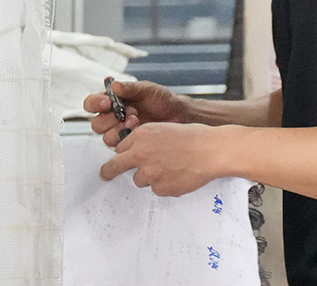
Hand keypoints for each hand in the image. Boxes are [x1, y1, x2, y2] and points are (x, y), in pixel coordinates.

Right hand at [83, 80, 190, 146]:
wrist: (178, 115)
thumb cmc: (161, 99)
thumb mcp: (146, 89)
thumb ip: (130, 88)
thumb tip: (114, 85)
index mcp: (112, 101)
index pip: (92, 103)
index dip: (95, 104)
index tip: (107, 102)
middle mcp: (112, 118)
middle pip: (96, 124)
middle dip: (111, 120)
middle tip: (128, 113)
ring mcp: (119, 132)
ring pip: (106, 137)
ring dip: (120, 130)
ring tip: (136, 121)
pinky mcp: (128, 145)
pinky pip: (119, 147)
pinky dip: (128, 139)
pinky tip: (140, 131)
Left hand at [99, 122, 223, 196]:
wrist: (211, 150)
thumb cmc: (194, 136)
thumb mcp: (165, 129)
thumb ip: (146, 140)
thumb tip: (136, 152)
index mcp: (141, 136)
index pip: (120, 148)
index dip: (124, 152)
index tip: (119, 158)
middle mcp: (140, 155)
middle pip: (114, 167)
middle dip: (109, 172)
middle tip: (105, 175)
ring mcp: (149, 174)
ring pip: (140, 180)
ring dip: (150, 176)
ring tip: (171, 166)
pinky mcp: (160, 189)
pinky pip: (157, 188)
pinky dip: (165, 184)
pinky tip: (179, 174)